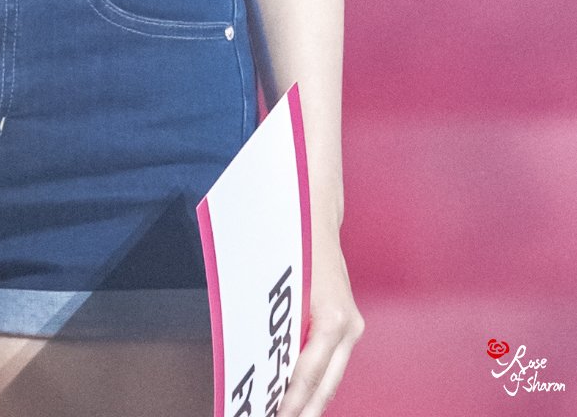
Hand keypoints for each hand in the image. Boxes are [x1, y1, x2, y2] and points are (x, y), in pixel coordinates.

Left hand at [277, 229, 364, 416]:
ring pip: (332, 378)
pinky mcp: (349, 324)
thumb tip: (260, 363)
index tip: (276, 415)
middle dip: (304, 411)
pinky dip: (317, 383)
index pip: (309, 374)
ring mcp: (352, 327)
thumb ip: (275, 324)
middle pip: (326, 385)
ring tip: (287, 415)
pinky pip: (332, 363)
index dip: (292, 401)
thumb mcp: (279, 284)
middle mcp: (348, 326)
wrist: (316, 215)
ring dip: (311, 401)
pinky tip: (299, 396)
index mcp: (332, 318)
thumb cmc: (294, 243)